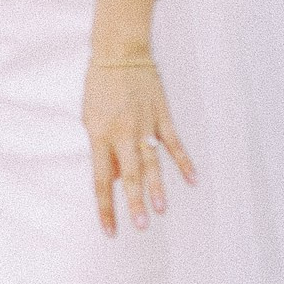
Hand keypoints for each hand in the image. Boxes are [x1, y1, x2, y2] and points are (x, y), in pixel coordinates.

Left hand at [83, 55, 195, 237]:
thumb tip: (118, 178)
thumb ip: (104, 149)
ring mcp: (145, 125)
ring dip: (157, 188)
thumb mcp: (91, 118)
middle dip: (134, 203)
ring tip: (161, 211)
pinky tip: (193, 180)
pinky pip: (175, 143)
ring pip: (153, 162)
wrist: (119, 53)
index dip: (106, 207)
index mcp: (100, 136)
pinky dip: (184, 162)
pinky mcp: (162, 116)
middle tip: (141, 227)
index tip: (110, 230)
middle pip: (130, 175)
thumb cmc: (100, 87)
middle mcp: (122, 133)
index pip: (102, 180)